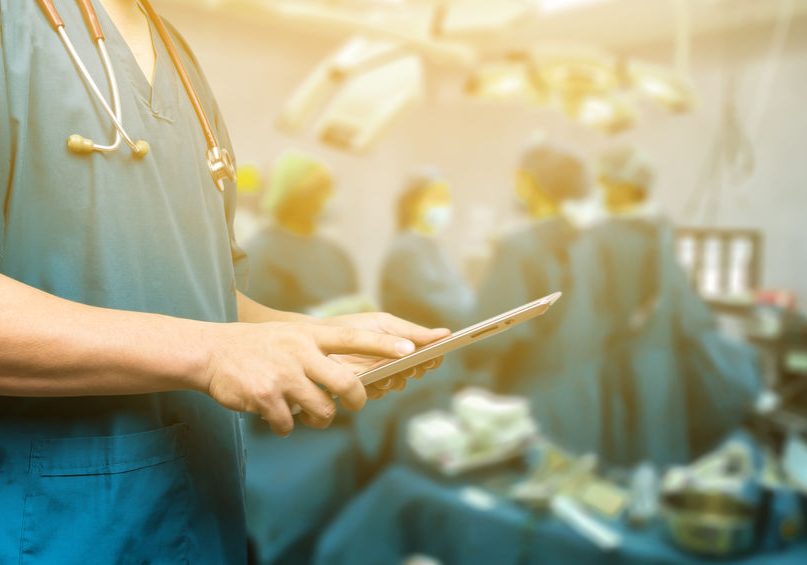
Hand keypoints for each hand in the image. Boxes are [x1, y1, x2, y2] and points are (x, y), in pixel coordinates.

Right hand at [201, 320, 427, 435]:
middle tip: (355, 405)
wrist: (210, 353)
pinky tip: (274, 415)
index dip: (383, 346)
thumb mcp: (289, 336)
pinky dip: (286, 425)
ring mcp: (284, 375)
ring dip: (317, 418)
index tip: (410, 350)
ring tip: (304, 413)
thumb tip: (351, 379)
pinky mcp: (267, 397)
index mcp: (308, 335)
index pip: (354, 339)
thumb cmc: (257, 347)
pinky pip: (290, 424)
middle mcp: (300, 352)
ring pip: (322, 410)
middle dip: (356, 400)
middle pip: (346, 384)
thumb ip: (317, 350)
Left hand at [319, 313, 449, 399]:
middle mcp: (394, 363)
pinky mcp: (362, 388)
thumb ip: (411, 331)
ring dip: (395, 378)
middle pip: (414, 371)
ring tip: (389, 370)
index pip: (427, 354)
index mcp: (402, 345)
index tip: (433, 356)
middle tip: (410, 364)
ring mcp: (379, 377)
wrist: (314, 339)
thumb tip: (445, 334)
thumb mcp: (382, 324)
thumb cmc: (352, 328)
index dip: (432, 358)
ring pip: (397, 383)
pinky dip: (377, 386)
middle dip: (413, 368)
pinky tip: (372, 378)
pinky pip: (378, 392)